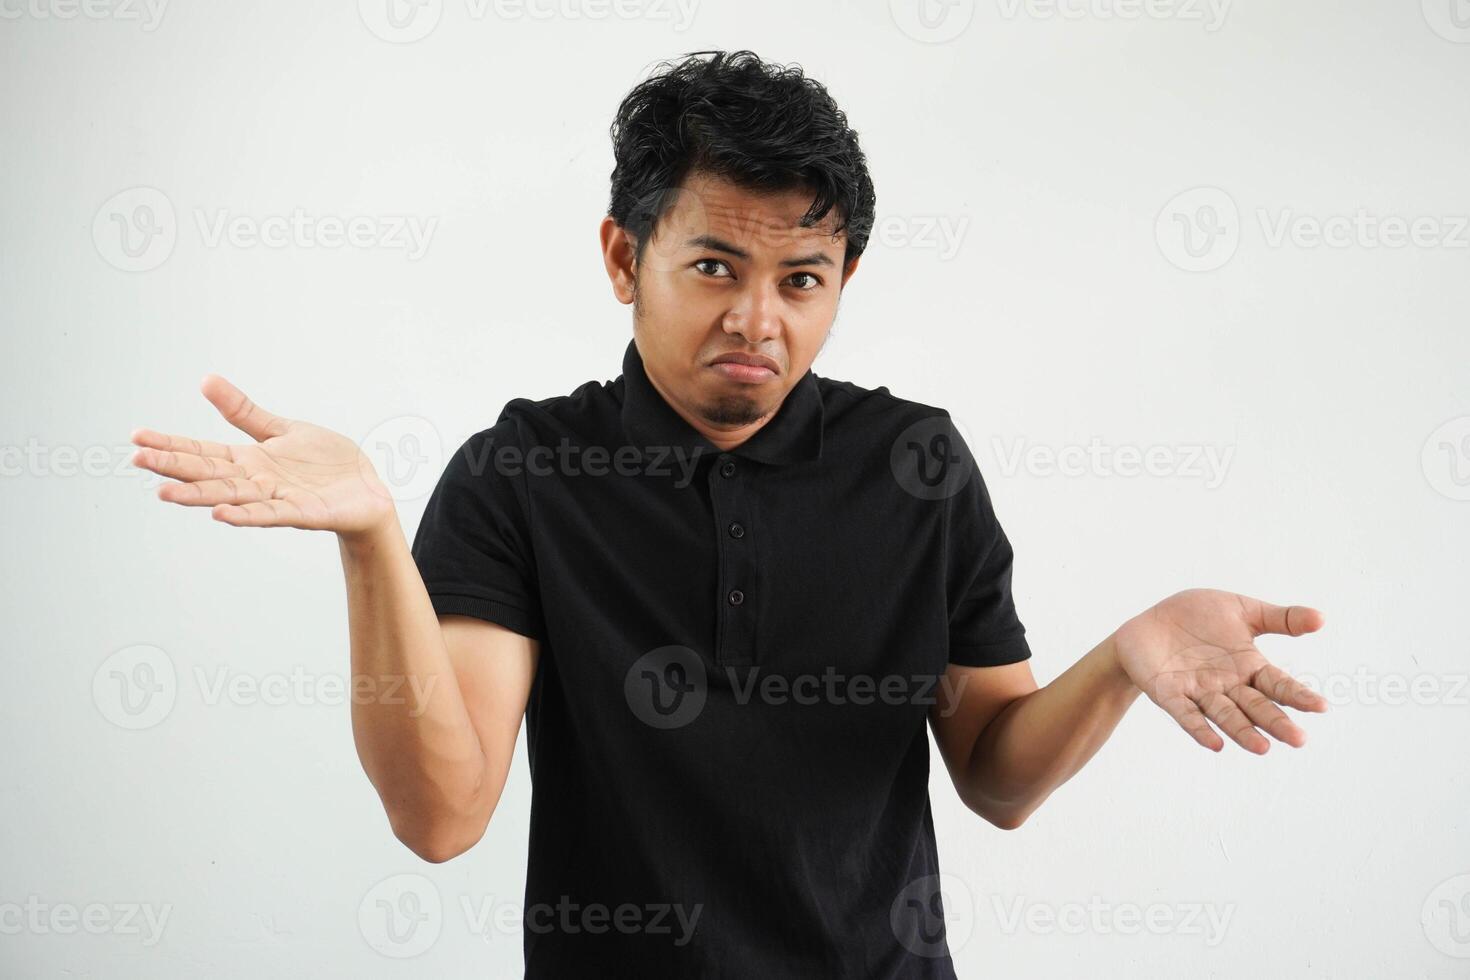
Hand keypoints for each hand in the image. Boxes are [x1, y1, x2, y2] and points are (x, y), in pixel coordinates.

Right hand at [130, 374, 396, 536]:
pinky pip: (269, 515)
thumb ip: (244, 413)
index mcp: (249, 460)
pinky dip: (245, 515)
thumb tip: (205, 380)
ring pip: (231, 497)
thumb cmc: (326, 463)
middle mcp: (256, 482)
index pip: (201, 451)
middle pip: (208, 474)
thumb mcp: (282, 430)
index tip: (136, 437)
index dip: (171, 445)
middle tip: (136, 459)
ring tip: (166, 492)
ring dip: (199, 496)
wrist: (367, 488)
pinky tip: (220, 514)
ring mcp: (276, 499)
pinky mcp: (302, 514)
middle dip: (174, 467)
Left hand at [1111, 588, 1327, 753]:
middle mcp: (1228, 685)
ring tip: (1263, 748)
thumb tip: (1322, 618)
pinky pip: (1186, 714)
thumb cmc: (1198, 617)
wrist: (1149, 622)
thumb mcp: (1241, 610)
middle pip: (1256, 707)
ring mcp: (1199, 692)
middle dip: (1275, 722)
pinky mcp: (1169, 694)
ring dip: (1243, 732)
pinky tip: (1215, 744)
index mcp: (1248, 666)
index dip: (1298, 695)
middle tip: (1298, 739)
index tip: (1322, 706)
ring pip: (1225, 716)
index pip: (1278, 684)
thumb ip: (1280, 618)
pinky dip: (1199, 729)